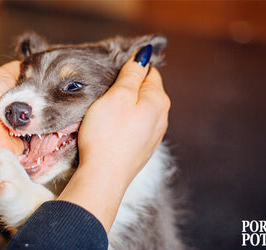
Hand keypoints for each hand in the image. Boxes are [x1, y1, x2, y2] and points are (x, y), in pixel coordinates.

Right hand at [58, 57, 170, 231]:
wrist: (103, 176)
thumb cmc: (107, 134)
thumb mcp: (117, 96)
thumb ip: (132, 74)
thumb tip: (144, 56)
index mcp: (158, 100)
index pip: (150, 72)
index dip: (131, 69)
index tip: (112, 75)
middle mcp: (161, 118)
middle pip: (146, 92)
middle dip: (128, 88)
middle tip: (105, 92)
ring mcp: (153, 136)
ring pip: (140, 111)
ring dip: (125, 107)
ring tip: (105, 112)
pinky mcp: (142, 150)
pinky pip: (135, 128)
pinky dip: (124, 124)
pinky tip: (110, 130)